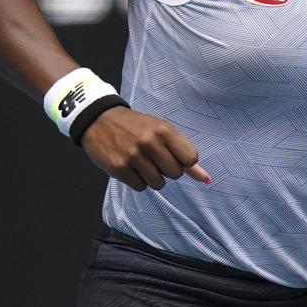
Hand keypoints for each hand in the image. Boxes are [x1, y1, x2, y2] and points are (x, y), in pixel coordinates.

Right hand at [80, 106, 210, 190]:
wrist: (99, 120)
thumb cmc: (136, 127)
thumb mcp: (161, 131)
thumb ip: (184, 153)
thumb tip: (206, 178)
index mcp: (164, 130)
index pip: (191, 159)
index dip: (184, 161)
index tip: (174, 155)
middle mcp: (150, 142)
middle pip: (175, 174)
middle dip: (167, 170)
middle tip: (154, 158)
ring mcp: (133, 155)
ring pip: (158, 184)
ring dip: (151, 177)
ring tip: (141, 162)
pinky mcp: (119, 168)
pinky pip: (140, 187)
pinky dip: (137, 180)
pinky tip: (129, 166)